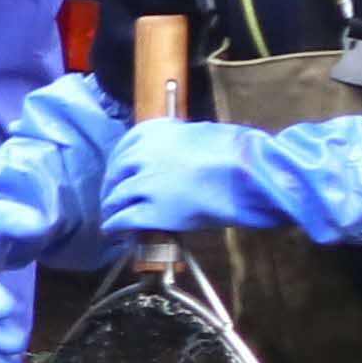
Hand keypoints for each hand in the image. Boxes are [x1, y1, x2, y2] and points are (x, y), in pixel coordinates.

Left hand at [100, 118, 286, 240]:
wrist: (249, 172)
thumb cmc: (236, 152)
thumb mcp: (199, 135)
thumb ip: (177, 144)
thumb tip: (172, 156)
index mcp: (154, 132)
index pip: (124, 149)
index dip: (118, 166)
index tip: (118, 174)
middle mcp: (143, 155)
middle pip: (116, 174)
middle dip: (112, 188)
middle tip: (112, 198)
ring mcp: (145, 184)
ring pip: (116, 198)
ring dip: (112, 209)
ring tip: (112, 216)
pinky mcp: (152, 211)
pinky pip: (123, 220)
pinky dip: (115, 226)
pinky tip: (114, 230)